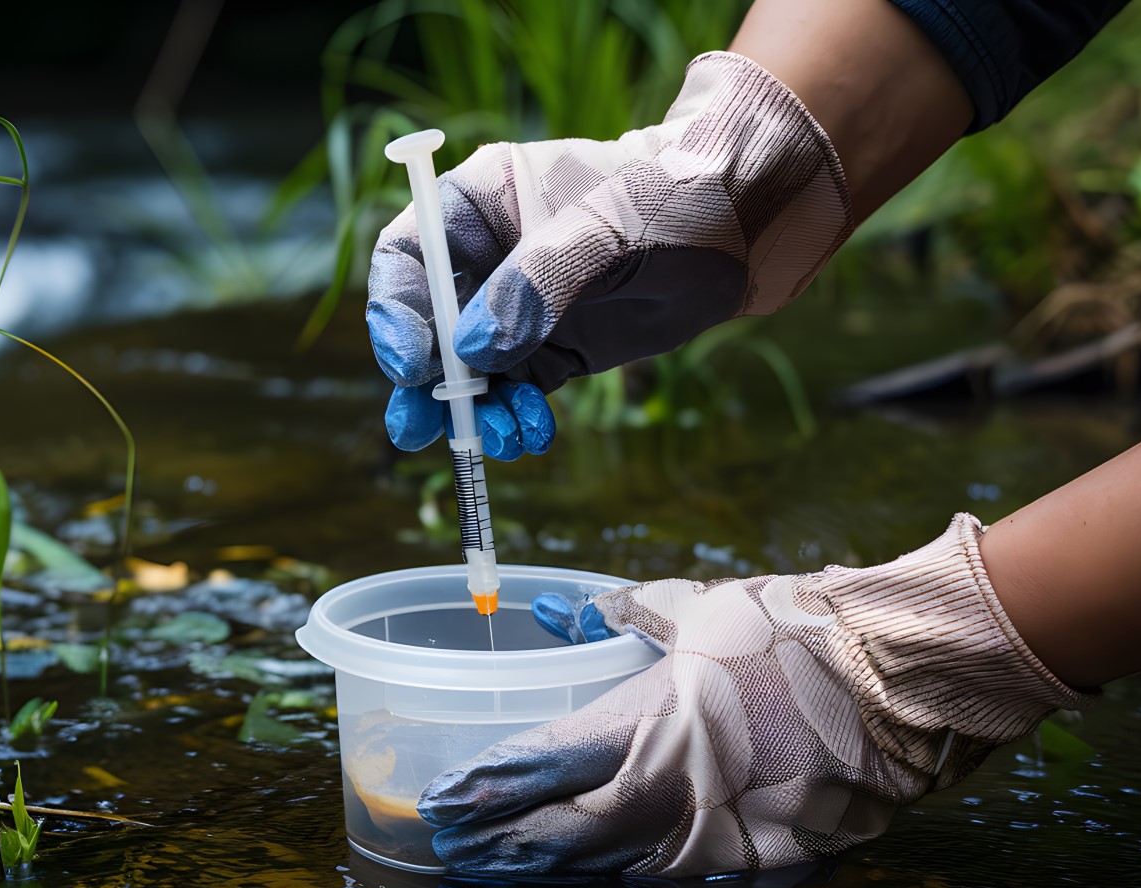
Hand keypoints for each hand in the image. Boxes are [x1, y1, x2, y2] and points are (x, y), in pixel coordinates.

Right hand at [367, 50, 852, 458]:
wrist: (744, 227)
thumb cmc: (675, 196)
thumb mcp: (606, 229)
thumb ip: (538, 284)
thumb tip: (475, 351)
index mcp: (479, 204)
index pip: (409, 257)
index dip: (397, 311)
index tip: (411, 363)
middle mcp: (486, 259)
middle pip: (427, 325)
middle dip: (422, 382)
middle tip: (417, 430)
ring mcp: (516, 309)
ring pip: (468, 371)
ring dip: (472, 413)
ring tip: (498, 438)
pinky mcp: (552, 350)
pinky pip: (515, 392)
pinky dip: (514, 419)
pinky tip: (530, 435)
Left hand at [418, 515, 1091, 876]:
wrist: (897, 679)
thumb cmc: (793, 631)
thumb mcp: (696, 608)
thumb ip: (622, 612)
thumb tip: (565, 611)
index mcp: (646, 721)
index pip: (544, 763)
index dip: (488, 785)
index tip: (442, 797)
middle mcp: (668, 788)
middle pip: (563, 830)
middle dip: (500, 840)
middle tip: (448, 846)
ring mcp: (714, 831)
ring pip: (611, 862)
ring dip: (550, 867)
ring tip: (500, 869)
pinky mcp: (756, 855)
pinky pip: (675, 872)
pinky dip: (625, 874)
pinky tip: (598, 876)